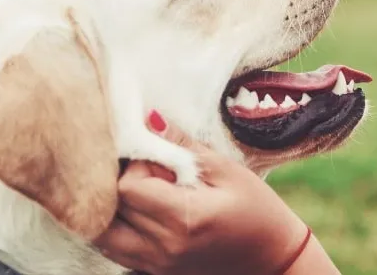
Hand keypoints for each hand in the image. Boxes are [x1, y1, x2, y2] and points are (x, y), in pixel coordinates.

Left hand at [93, 111, 311, 274]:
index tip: (159, 159)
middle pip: (110, 208)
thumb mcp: (228, 171)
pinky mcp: (154, 271)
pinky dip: (117, 227)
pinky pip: (114, 249)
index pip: (128, 186)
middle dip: (122, 182)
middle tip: (149, 171)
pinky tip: (140, 212)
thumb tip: (149, 118)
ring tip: (141, 191)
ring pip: (103, 233)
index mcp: (185, 218)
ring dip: (113, 207)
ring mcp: (157, 264)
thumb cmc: (257, 210)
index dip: (137, 164)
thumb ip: (184, 146)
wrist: (273, 259)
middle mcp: (165, 247)